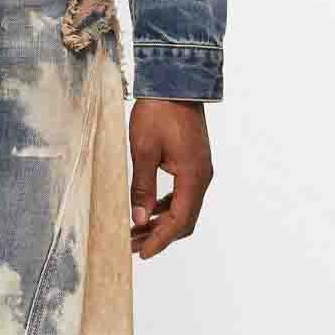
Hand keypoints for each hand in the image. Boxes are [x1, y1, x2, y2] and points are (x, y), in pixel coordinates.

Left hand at [128, 97, 212, 259]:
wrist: (175, 80)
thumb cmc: (158, 111)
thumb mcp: (143, 150)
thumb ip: (141, 187)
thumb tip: (138, 220)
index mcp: (193, 176)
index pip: (179, 221)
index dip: (160, 240)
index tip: (141, 254)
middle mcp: (201, 176)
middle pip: (184, 219)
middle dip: (160, 235)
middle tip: (132, 246)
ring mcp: (200, 169)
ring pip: (184, 207)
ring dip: (161, 222)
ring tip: (135, 231)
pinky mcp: (193, 162)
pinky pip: (183, 193)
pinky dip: (166, 206)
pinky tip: (148, 209)